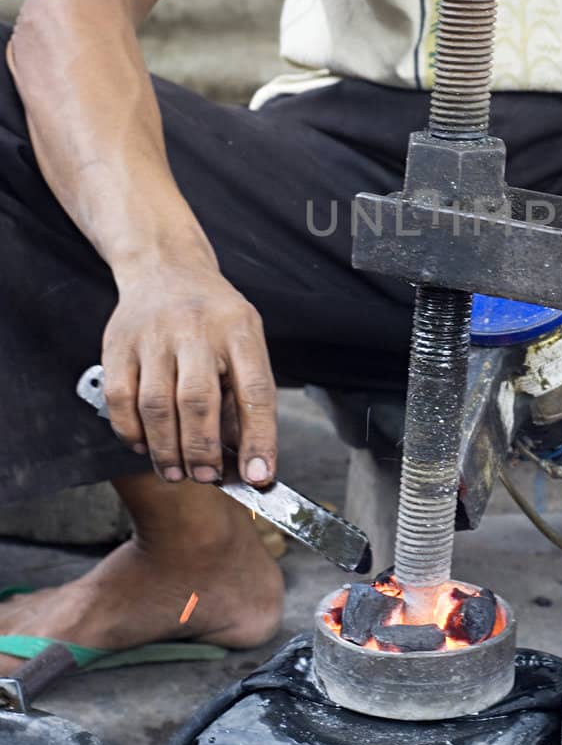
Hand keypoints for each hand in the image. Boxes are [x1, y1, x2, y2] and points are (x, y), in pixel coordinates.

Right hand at [101, 260, 276, 487]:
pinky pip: (120, 400)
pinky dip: (131, 432)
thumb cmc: (214, 317)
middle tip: (206, 477)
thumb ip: (244, 396)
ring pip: (156, 405)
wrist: (166, 267)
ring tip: (177, 472)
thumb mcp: (245, 341)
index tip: (260, 475)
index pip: (255, 390)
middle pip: (198, 400)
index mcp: (240, 330)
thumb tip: (246, 461)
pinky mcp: (118, 344)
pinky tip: (145, 445)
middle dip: (202, 450)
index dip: (259, 438)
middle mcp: (197, 329)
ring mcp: (153, 335)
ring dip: (166, 449)